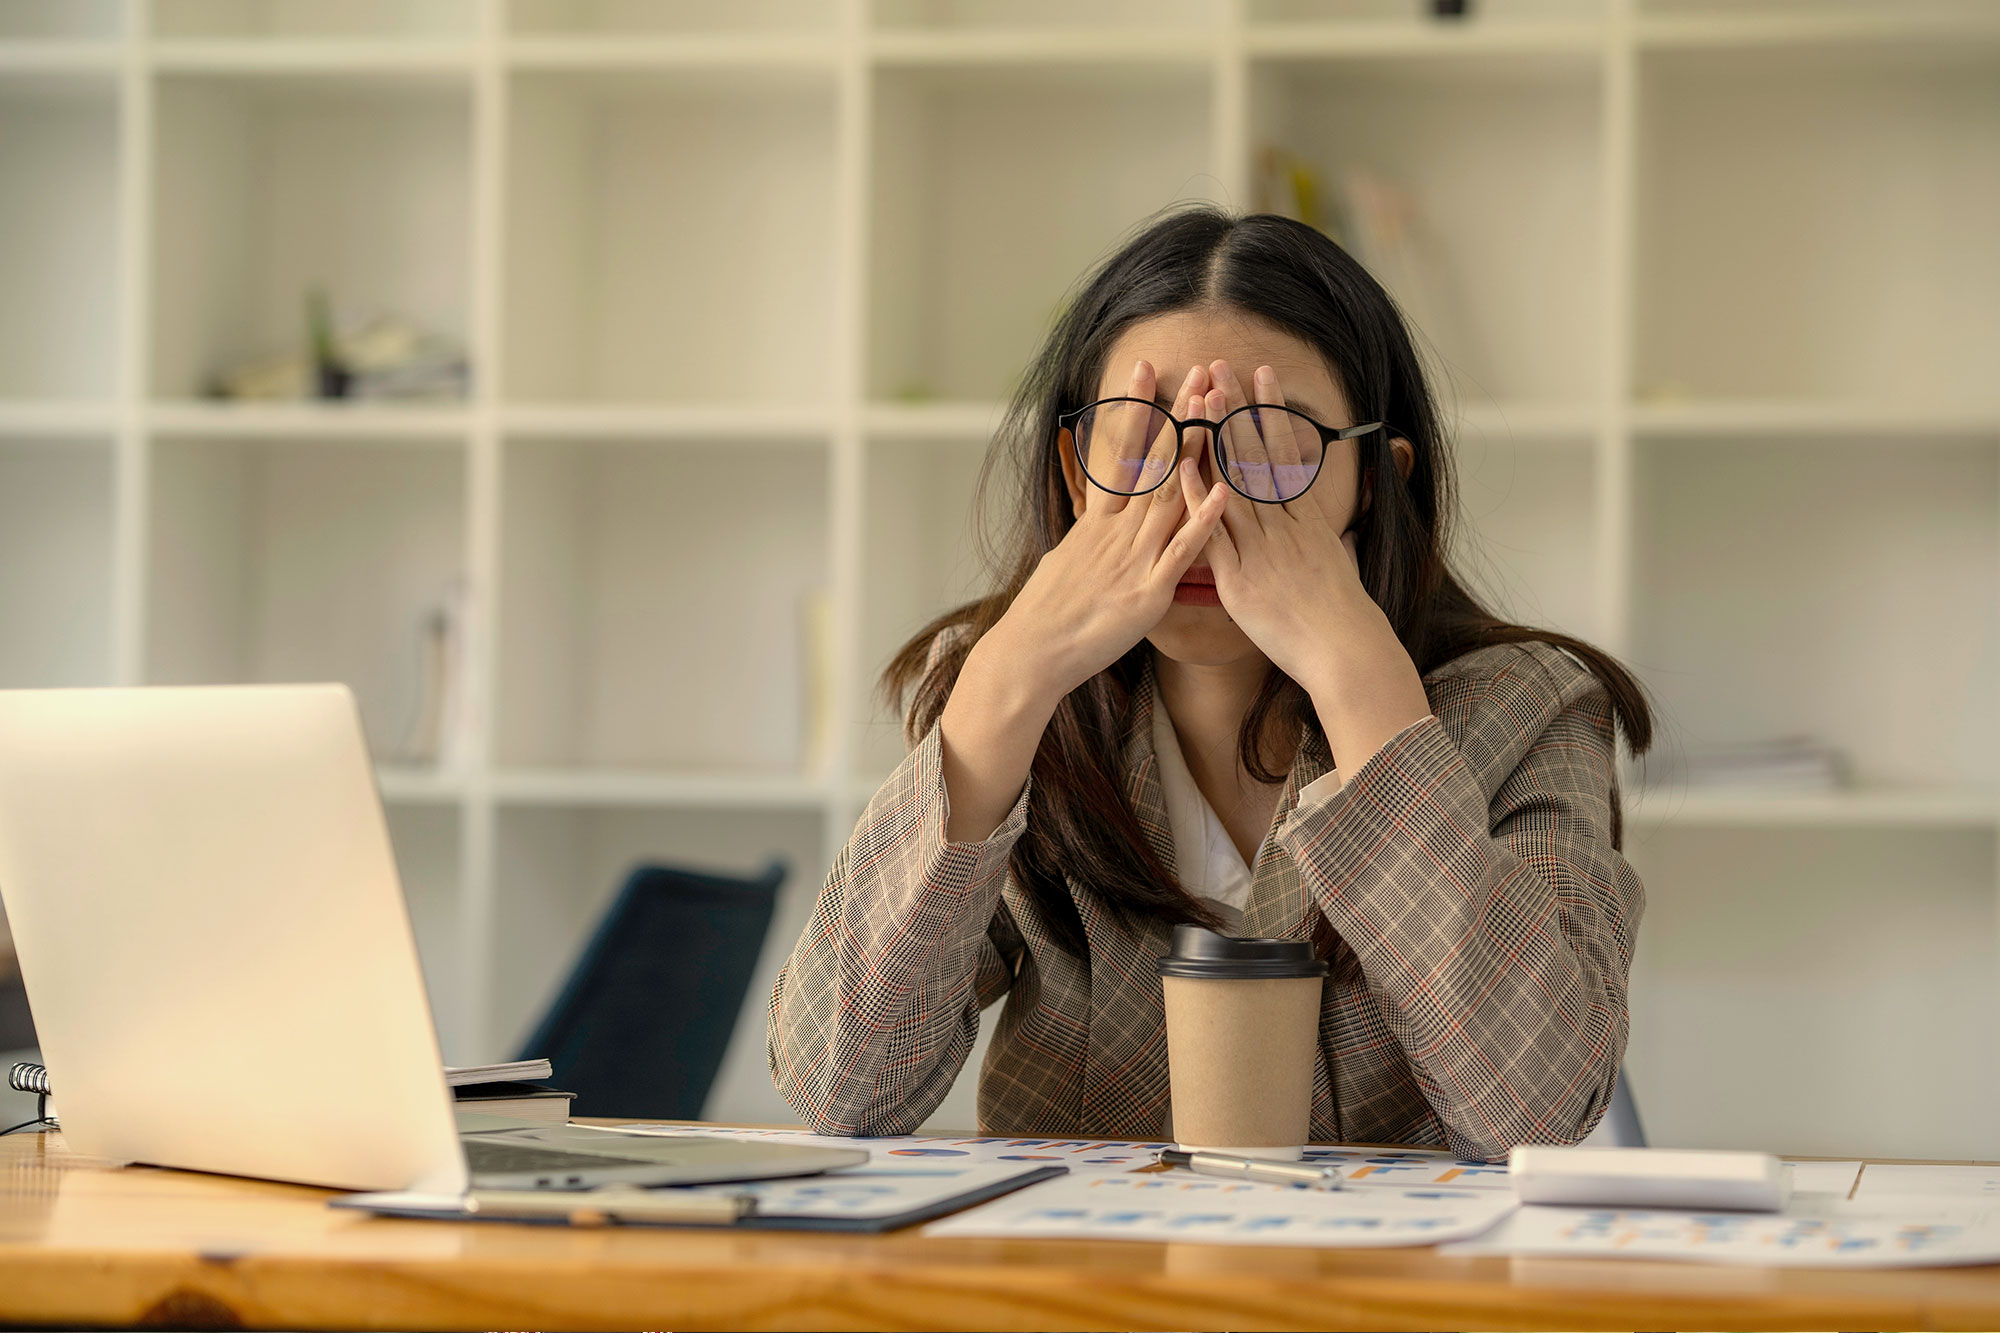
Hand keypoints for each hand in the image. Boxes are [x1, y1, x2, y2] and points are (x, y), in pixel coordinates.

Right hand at [990, 359, 1229, 704]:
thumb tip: (1095, 521)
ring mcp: (1134, 557)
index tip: (1145, 368)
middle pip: (1154, 461)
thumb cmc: (1048, 613)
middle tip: (1198, 372)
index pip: (1118, 451)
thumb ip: (1091, 536)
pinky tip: (1224, 491)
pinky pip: (1182, 551)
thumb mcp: (1067, 560)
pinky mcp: (1148, 592)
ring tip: (1217, 410)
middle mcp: (1116, 531)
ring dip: (1197, 450)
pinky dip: (1203, 520)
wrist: (1033, 653)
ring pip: (1171, 494)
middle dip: (1178, 414)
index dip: (1133, 408)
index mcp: (1098, 522)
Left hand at [1180, 360, 1430, 774]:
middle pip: (1256, 456)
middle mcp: (1284, 526)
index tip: (1261, 377)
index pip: (1285, 454)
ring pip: (1234, 482)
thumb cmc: (1343, 616)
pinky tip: (1181, 467)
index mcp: (1307, 520)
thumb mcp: (1340, 565)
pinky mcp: (1239, 578)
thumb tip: (1332, 529)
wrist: (1344, 650)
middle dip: (1238, 409)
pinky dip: (1197, 499)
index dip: (1270, 414)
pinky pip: (1213, 532)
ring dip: (1216, 437)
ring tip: (1201, 396)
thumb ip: (1326, 541)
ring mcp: (1261, 548)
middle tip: (1222, 367)